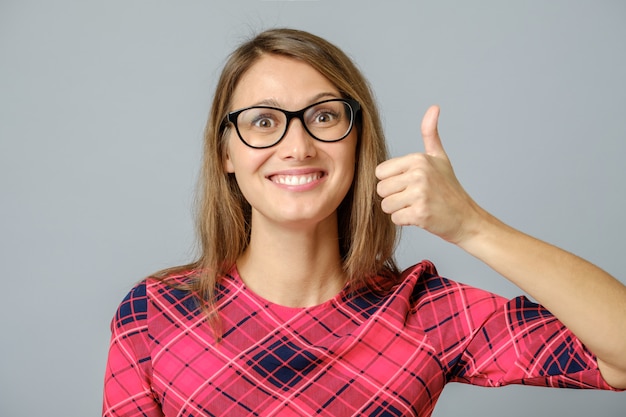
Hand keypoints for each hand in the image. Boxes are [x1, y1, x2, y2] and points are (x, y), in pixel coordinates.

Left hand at [375, 105, 481, 244]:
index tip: (409, 184)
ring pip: (386, 205)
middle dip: (393, 197)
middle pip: (381, 189)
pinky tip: (420, 216)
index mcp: (418, 159)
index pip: (380, 172)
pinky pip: (395, 219)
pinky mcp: (420, 214)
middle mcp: (419, 174)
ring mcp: (420, 194)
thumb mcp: (439, 157)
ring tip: (416, 206)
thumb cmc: (449, 188)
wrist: (466, 218)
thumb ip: (430, 133)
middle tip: (414, 197)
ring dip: (398, 210)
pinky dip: (405, 221)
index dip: (391, 181)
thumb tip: (434, 107)